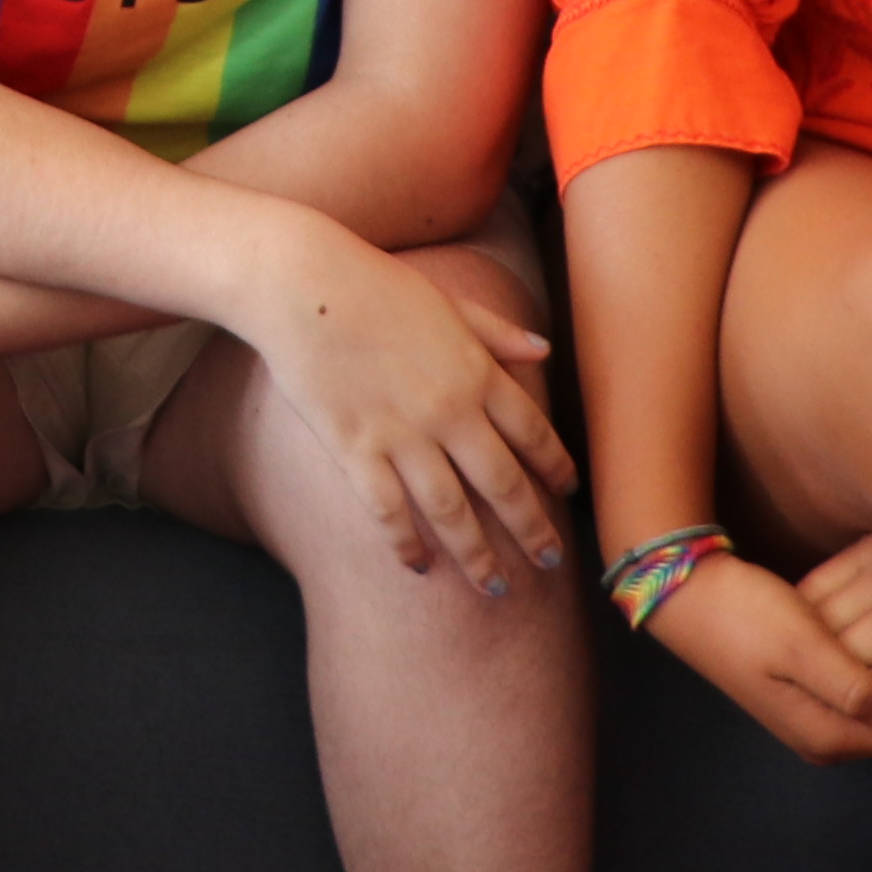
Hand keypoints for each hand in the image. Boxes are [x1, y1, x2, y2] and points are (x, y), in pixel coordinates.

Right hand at [228, 228, 578, 600]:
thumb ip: (497, 331)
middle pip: (503, 485)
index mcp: (477, 371)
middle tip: (550, 563)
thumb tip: (544, 350)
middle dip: (532, 530)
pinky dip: (406, 544)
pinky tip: (418, 567)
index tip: (568, 494)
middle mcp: (450, 410)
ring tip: (495, 588)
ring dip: (478, 556)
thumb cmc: (373, 284)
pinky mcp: (356, 449)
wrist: (303, 284)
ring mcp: (403, 434)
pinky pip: (389, 511)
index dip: (555, 468)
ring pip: (453, 512)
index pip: (533, 432)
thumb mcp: (447, 302)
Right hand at [644, 551, 871, 760]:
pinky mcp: (807, 692)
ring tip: (870, 615)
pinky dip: (866, 655)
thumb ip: (859, 690)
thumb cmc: (742, 614)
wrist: (684, 591)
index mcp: (829, 737)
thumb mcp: (802, 648)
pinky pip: (860, 683)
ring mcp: (817, 716)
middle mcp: (828, 738)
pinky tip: (848, 621)